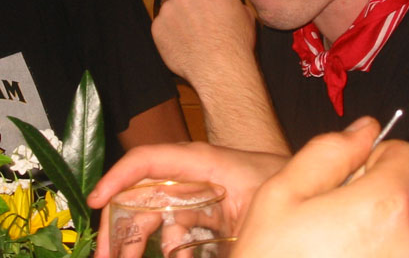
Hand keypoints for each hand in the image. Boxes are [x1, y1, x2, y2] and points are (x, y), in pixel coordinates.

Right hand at [87, 141, 288, 257]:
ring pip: (152, 219)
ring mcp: (196, 199)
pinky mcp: (203, 219)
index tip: (95, 202)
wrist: (313, 190)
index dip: (117, 177)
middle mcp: (192, 178)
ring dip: (135, 245)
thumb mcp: (262, 202)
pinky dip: (168, 250)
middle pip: (141, 195)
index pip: (149, 160)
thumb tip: (178, 243)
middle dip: (118, 227)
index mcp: (202, 163)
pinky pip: (174, 235)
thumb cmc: (290, 186)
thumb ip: (222, 224)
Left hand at [152, 0, 255, 83]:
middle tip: (196, 7)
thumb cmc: (235, 44)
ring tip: (191, 29)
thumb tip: (226, 1)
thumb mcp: (245, 13)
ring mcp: (167, 8)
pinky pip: (161, 24)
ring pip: (168, 3)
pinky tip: (184, 41)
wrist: (220, 70)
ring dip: (176, 11)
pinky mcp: (157, 27)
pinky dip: (169, 31)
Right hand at [231, 117, 408, 257]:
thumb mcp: (283, 193)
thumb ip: (330, 152)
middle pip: (407, 197)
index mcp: (386, 204)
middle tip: (327, 221)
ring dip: (376, 233)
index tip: (350, 176)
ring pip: (403, 234)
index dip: (378, 157)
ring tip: (331, 251)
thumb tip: (365, 129)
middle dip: (373, 197)